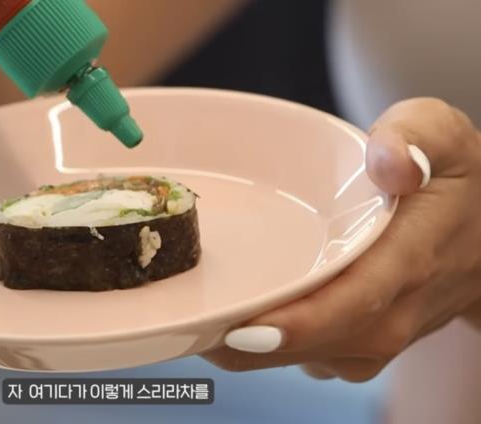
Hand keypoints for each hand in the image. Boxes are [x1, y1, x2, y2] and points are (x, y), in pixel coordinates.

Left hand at [203, 98, 480, 381]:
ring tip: (185, 315)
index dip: (289, 326)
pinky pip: (296, 354)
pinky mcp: (352, 348)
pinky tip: (220, 313)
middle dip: (238, 341)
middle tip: (178, 318)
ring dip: (238, 345)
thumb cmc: (453, 182)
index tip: (231, 329)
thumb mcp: (443, 135)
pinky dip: (255, 342)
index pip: (345, 309)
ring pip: (293, 357)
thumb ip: (415, 135)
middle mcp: (387, 319)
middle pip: (303, 345)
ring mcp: (369, 343)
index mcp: (406, 266)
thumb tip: (390, 163)